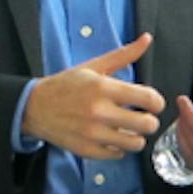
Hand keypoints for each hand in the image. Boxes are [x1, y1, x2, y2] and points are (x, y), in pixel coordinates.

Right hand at [22, 34, 164, 159]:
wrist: (34, 107)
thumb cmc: (67, 85)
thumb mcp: (94, 66)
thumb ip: (124, 55)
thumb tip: (147, 38)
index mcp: (103, 88)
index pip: (148, 98)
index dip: (158, 102)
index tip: (154, 104)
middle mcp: (99, 112)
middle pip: (147, 125)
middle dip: (150, 121)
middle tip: (143, 118)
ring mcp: (92, 134)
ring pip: (136, 144)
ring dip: (136, 136)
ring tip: (128, 129)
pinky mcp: (86, 150)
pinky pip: (118, 155)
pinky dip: (119, 148)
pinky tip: (112, 137)